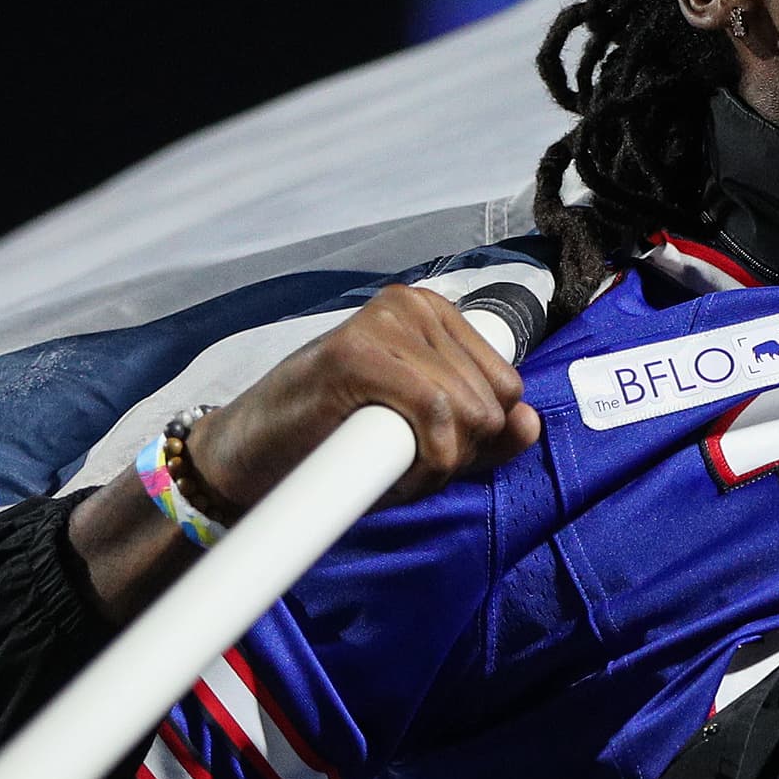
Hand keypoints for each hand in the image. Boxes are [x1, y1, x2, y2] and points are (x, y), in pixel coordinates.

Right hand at [181, 283, 538, 512]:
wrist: (248, 460)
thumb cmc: (333, 446)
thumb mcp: (423, 439)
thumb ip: (481, 432)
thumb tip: (530, 424)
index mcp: (433, 315)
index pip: (507, 385)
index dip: (478, 438)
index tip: (429, 454)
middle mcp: (414, 305)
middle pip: (495, 400)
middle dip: (460, 453)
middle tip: (402, 466)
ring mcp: (385, 323)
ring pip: (470, 409)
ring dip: (437, 465)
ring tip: (387, 469)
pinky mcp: (357, 351)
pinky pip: (436, 413)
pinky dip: (424, 461)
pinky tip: (386, 473)